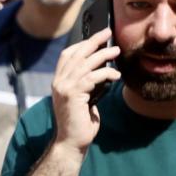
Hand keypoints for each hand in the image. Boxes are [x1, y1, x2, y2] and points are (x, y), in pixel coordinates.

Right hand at [50, 28, 120, 151]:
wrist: (71, 143)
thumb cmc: (80, 124)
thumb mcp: (83, 100)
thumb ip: (87, 86)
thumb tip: (103, 72)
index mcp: (59, 82)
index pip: (67, 55)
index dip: (82, 44)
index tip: (97, 38)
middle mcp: (58, 82)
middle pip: (76, 54)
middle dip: (93, 41)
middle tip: (108, 32)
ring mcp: (64, 88)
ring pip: (85, 63)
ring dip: (103, 55)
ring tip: (117, 51)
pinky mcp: (73, 95)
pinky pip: (92, 78)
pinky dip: (106, 73)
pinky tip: (116, 75)